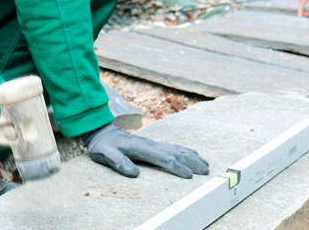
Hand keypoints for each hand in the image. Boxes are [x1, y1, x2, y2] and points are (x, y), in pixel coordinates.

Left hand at [83, 123, 208, 177]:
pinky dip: (185, 151)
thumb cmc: (103, 146)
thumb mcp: (106, 154)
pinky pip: (172, 147)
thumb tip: (134, 173)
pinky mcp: (152, 144)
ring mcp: (152, 143)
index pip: (162, 158)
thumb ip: (119, 162)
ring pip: (176, 149)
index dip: (176, 167)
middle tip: (206, 171)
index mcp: (141, 148)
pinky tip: (193, 154)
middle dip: (191, 162)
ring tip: (206, 165)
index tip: (189, 176)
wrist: (102, 131)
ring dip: (192, 157)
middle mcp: (150, 144)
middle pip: (175, 153)